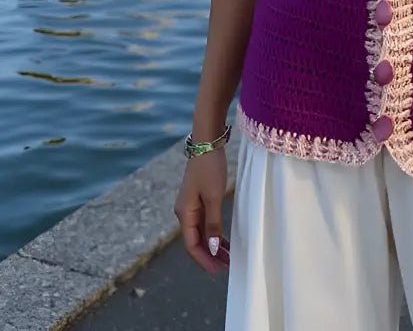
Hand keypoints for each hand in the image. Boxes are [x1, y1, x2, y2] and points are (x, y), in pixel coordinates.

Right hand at [174, 148, 229, 274]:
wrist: (207, 143)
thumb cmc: (210, 168)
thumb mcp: (213, 197)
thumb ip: (213, 222)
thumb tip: (212, 247)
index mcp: (184, 213)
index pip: (191, 245)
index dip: (204, 259)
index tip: (218, 270)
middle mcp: (184, 212)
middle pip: (195, 240)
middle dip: (210, 255)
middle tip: (227, 266)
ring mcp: (191, 205)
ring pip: (201, 232)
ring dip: (213, 245)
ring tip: (228, 256)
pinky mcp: (198, 199)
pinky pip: (204, 223)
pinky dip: (214, 233)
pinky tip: (224, 240)